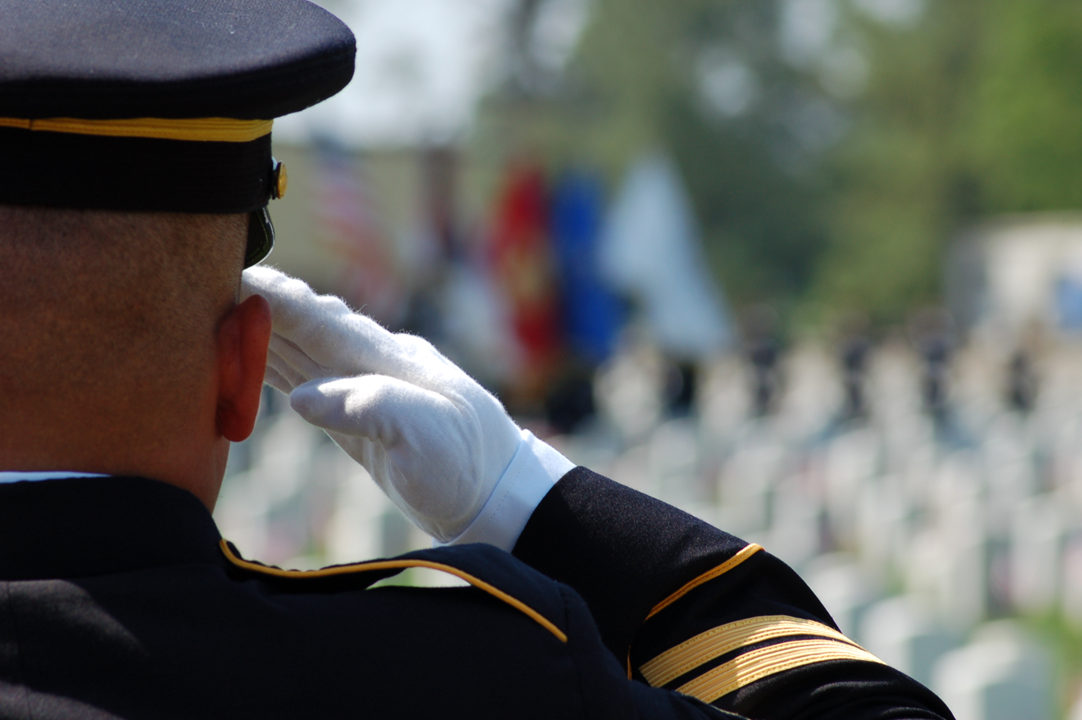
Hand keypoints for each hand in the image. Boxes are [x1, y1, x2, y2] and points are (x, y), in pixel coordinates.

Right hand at [241, 267, 569, 546]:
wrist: (496, 495)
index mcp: (388, 360)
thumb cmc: (467, 463)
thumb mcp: (426, 435)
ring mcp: (365, 388)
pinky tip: (251, 361)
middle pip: (305, 326)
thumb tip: (302, 397)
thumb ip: (368, 407)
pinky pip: (307, 383)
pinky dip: (274, 369)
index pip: (322, 320)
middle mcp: (373, 364)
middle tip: (207, 282)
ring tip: (214, 313)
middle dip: (259, 305)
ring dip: (259, 332)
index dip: (277, 299)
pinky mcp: (359, 419)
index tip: (236, 275)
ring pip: (301, 351)